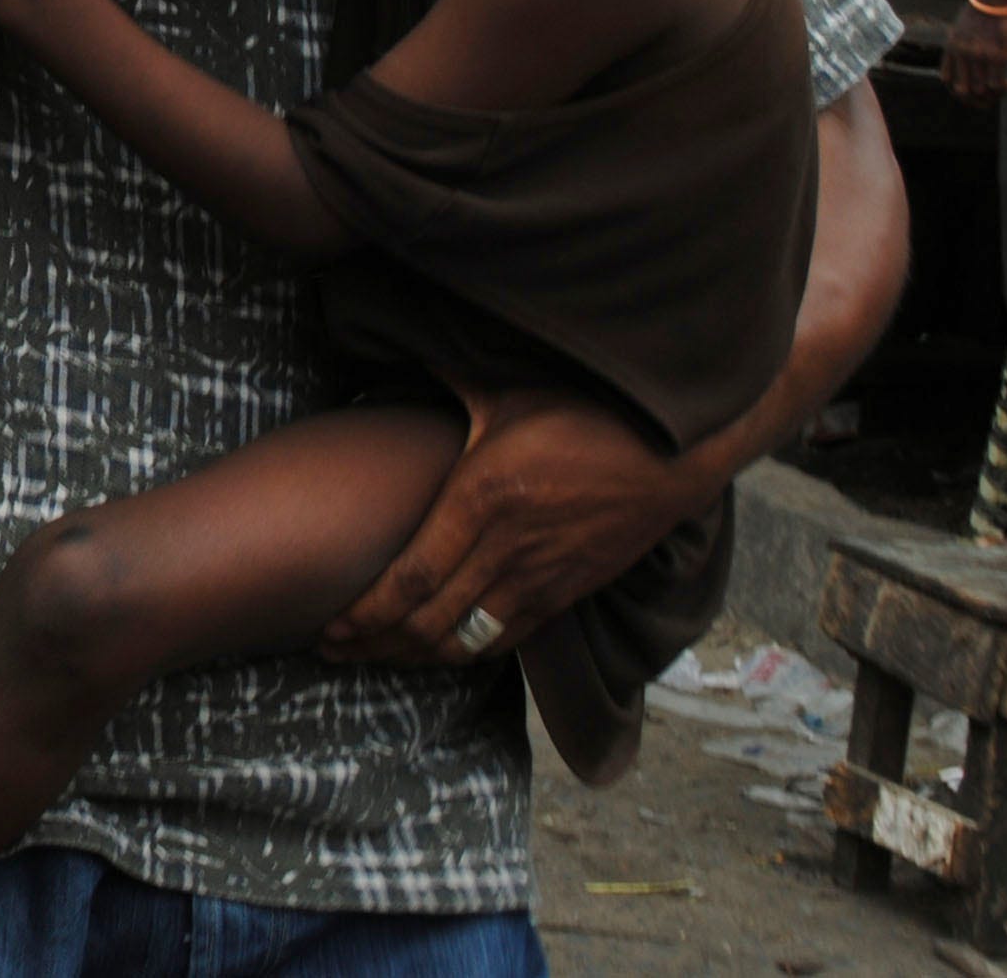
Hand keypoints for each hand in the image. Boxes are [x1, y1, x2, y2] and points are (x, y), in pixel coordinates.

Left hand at [318, 388, 712, 665]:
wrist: (676, 451)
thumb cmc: (586, 411)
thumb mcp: (505, 392)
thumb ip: (444, 381)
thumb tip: (387, 350)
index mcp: (481, 500)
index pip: (411, 579)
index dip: (367, 614)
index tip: (330, 627)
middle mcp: (507, 549)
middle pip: (429, 622)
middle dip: (375, 644)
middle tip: (333, 649)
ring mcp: (542, 577)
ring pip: (467, 640)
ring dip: (415, 657)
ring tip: (374, 656)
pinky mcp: (569, 592)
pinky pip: (507, 638)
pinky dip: (467, 653)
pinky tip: (439, 651)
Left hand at [945, 0, 1006, 105]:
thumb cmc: (985, 11)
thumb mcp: (964, 28)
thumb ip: (964, 48)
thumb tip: (972, 69)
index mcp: (951, 47)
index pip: (947, 80)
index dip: (959, 92)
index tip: (973, 94)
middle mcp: (961, 53)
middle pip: (962, 91)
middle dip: (976, 100)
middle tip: (990, 99)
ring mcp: (978, 55)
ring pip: (980, 90)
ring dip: (992, 96)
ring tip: (1002, 91)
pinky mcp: (997, 54)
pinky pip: (996, 84)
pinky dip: (1002, 90)